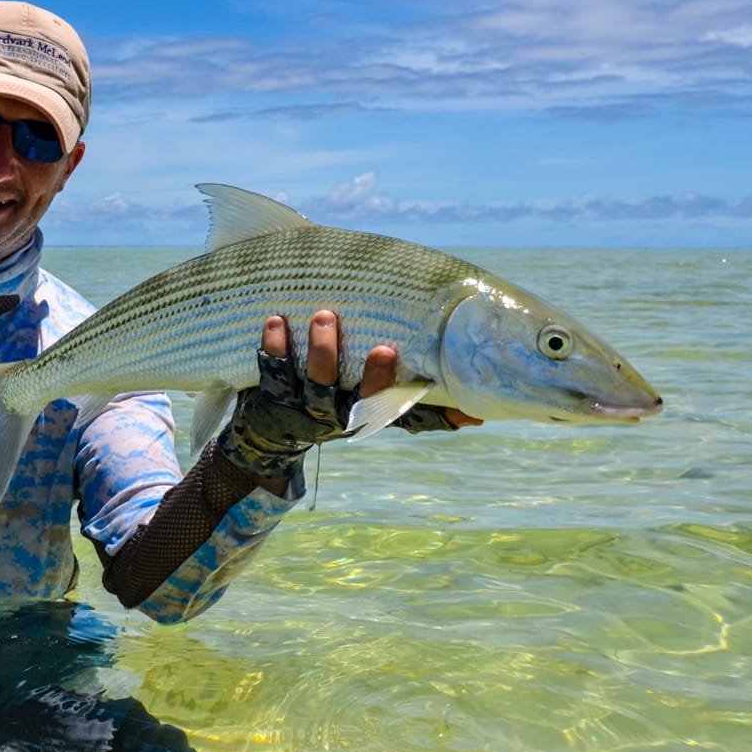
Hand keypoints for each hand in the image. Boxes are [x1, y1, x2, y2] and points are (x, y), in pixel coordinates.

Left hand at [218, 311, 480, 483]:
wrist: (269, 436)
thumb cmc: (338, 405)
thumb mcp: (377, 411)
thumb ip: (422, 407)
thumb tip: (481, 414)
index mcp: (368, 415)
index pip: (394, 407)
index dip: (410, 393)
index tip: (418, 365)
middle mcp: (339, 416)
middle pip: (359, 400)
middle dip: (373, 377)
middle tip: (384, 346)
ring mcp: (304, 408)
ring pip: (315, 384)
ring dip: (323, 352)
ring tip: (326, 315)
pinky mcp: (272, 397)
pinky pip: (273, 373)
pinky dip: (274, 348)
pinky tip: (276, 321)